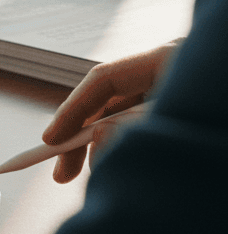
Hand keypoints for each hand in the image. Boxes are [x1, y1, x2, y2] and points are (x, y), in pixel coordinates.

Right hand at [42, 42, 177, 182]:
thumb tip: (97, 137)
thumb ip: (132, 132)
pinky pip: (143, 127)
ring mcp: (176, 92)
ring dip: (106, 145)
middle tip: (63, 172)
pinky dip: (127, 146)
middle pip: (110, 100)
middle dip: (84, 137)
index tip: (51, 140)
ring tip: (97, 172)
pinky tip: (120, 164)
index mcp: (168, 61)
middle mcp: (168, 73)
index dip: (72, 109)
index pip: (104, 79)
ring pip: (124, 116)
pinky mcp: (183, 113)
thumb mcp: (174, 128)